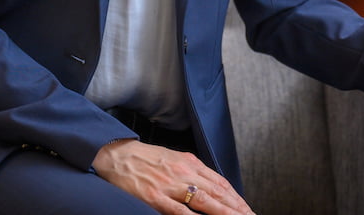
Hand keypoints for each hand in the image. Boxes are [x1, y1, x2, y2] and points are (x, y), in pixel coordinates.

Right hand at [93, 139, 254, 213]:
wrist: (116, 154)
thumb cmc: (144, 159)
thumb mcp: (173, 159)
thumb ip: (191, 172)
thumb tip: (211, 186)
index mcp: (189, 162)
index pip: (220, 182)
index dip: (236, 197)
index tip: (247, 209)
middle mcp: (184, 172)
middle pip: (217, 192)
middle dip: (236, 208)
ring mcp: (170, 185)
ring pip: (204, 201)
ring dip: (223, 213)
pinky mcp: (154, 197)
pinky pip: (178, 210)